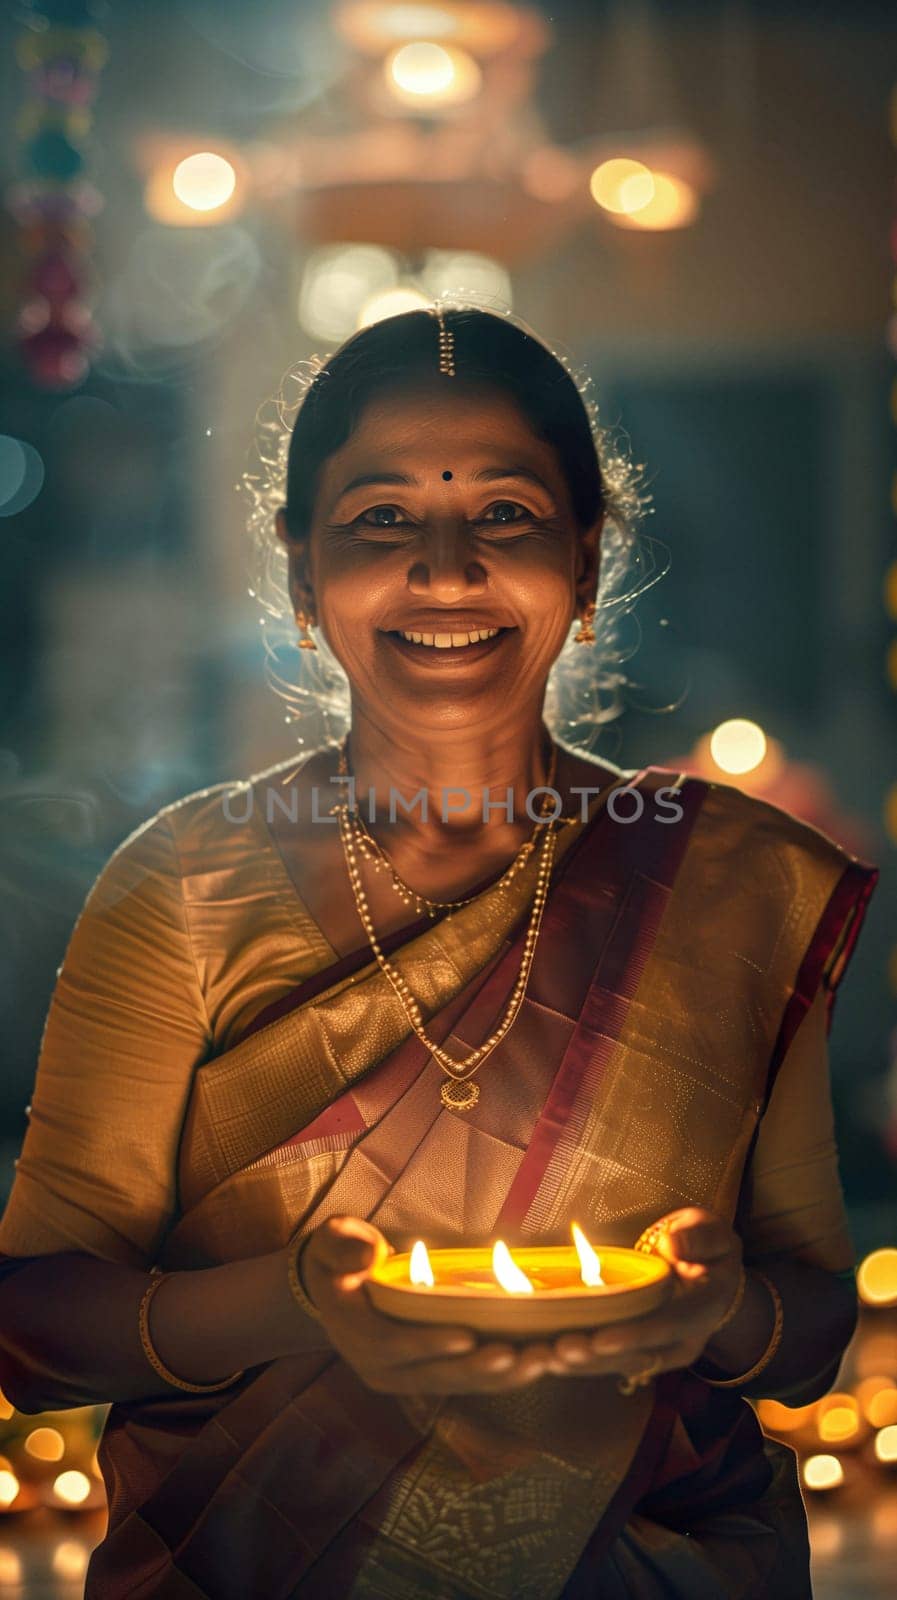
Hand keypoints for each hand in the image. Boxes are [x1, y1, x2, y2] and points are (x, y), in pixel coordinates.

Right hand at [299, 1215, 558, 1394]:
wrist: (334, 1288)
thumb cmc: (338, 1255)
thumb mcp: (333, 1240)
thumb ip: (344, 1244)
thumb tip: (369, 1256)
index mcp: (354, 1333)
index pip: (391, 1345)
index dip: (428, 1343)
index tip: (466, 1335)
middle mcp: (379, 1368)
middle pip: (433, 1375)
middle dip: (477, 1367)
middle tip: (520, 1354)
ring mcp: (405, 1378)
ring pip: (457, 1384)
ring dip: (501, 1376)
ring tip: (542, 1360)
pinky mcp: (428, 1376)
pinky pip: (467, 1380)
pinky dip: (502, 1375)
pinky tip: (537, 1363)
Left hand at [543, 1208, 744, 1384]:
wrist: (709, 1272)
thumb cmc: (706, 1245)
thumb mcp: (710, 1230)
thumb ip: (697, 1236)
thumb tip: (672, 1244)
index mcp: (704, 1308)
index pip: (668, 1325)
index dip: (634, 1335)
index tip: (600, 1339)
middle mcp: (683, 1340)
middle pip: (638, 1356)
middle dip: (596, 1358)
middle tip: (559, 1351)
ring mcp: (660, 1351)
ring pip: (618, 1365)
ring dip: (581, 1364)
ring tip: (545, 1357)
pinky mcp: (639, 1352)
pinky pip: (607, 1361)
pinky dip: (578, 1360)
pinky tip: (546, 1356)